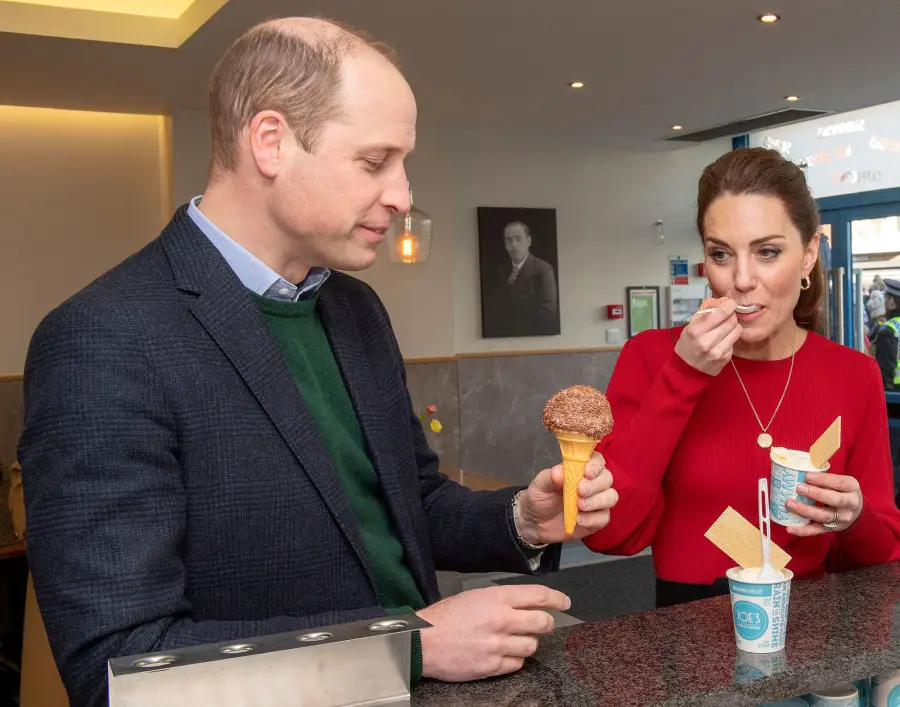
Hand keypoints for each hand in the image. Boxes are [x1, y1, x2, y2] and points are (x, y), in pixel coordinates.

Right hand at [417, 585, 569, 681]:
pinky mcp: (492, 666)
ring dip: (527, 643)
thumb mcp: (474, 597)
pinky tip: (502, 653)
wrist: (423, 641)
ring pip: (532, 646)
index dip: (556, 598)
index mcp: (496, 598)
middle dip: (547, 623)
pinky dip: (514, 660)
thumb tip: (526, 604)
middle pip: (543, 623)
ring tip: (513, 640)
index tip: (564, 602)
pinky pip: (517, 665)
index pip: (537, 595)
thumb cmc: (445, 617)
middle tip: (543, 624)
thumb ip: (501, 599)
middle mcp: (501, 620)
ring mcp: (497, 645)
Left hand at [515, 452, 617, 543]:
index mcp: (580, 469)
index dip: (596, 465)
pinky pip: (604, 517)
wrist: (536, 523)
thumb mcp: (540, 485)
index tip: (587, 472)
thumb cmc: (540, 498)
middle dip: (595, 485)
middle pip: (607, 478)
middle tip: (580, 491)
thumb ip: (549, 477)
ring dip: (597, 501)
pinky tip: (579, 520)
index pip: (597, 460)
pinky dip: (593, 518)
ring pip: (611, 497)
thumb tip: (559, 471)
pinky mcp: (597, 519)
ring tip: (579, 506)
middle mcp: (592, 483)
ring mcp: (597, 501)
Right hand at [675, 297, 742, 375]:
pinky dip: (730, 338)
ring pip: (737, 330)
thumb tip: (723, 300)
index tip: (729, 303)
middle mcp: (707, 341)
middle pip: (732, 320)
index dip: (729, 304)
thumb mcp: (690, 325)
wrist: (686, 371)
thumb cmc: (688, 344)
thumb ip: (705, 309)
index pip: (721, 312)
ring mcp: (718, 351)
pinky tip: (722, 341)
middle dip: (731, 315)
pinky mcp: (726, 358)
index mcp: (696, 330)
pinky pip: (735, 342)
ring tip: (725, 328)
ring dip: (733, 326)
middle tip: (726, 316)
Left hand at [785, 472, 863, 535]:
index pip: (839, 483)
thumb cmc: (841, 491)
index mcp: (852, 488)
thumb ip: (824, 477)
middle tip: (798, 488)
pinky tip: (790, 528)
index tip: (806, 476)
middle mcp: (850, 504)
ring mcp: (841, 518)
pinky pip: (817, 530)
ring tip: (789, 504)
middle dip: (815, 494)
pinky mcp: (832, 529)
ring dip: (805, 511)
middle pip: (834, 500)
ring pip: (824, 516)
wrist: (855, 512)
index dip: (823, 480)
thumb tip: (799, 469)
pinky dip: (803, 530)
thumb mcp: (840, 481)